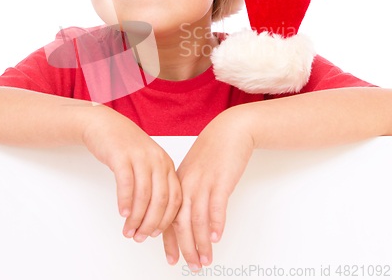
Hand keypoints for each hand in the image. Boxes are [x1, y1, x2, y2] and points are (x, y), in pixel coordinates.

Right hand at [81, 107, 181, 242]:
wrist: (105, 125)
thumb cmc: (126, 147)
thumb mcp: (148, 163)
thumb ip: (155, 184)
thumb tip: (156, 218)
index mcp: (166, 164)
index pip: (175, 198)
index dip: (167, 220)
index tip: (156, 234)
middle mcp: (157, 159)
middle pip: (161, 200)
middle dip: (151, 224)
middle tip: (140, 237)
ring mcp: (140, 157)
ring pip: (144, 195)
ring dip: (136, 218)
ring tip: (129, 230)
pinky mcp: (121, 156)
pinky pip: (126, 184)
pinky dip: (125, 202)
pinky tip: (122, 213)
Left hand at [162, 108, 254, 271]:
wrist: (229, 131)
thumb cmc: (213, 150)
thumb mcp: (194, 170)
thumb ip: (188, 191)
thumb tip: (187, 217)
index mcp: (178, 182)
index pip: (167, 216)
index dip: (168, 240)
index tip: (171, 258)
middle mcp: (187, 183)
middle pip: (180, 222)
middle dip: (184, 248)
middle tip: (190, 265)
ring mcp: (203, 182)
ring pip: (197, 219)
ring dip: (201, 243)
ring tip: (205, 259)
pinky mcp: (220, 180)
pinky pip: (216, 205)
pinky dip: (216, 223)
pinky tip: (217, 237)